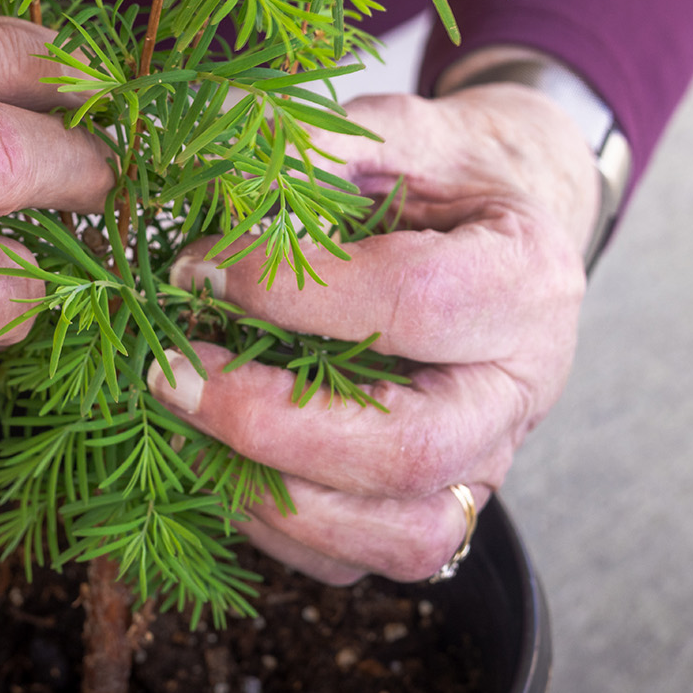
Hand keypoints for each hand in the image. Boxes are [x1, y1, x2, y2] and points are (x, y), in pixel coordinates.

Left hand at [148, 86, 599, 583]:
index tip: (197, 264)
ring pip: (397, 535)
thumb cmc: (450, 183)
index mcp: (527, 281)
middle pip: (410, 448)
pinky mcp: (438, 510)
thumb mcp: (406, 132)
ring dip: (268, 492)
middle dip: (269, 420)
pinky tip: (211, 461)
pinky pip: (361, 559)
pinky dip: (277, 530)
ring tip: (180, 423)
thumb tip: (217, 137)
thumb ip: (325, 139)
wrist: (508, 242)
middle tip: (166, 372)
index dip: (295, 291)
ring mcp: (486, 466)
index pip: (417, 303)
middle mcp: (520, 392)